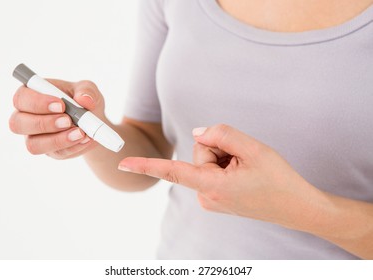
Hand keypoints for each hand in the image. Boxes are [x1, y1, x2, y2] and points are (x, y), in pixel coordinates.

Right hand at [9, 80, 104, 158]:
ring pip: (33, 145)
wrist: (94, 121)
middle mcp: (26, 117)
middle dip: (44, 123)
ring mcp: (35, 137)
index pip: (21, 98)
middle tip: (68, 121)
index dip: (37, 103)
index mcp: (31, 95)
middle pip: (18, 123)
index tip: (61, 105)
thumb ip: (86, 90)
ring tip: (80, 133)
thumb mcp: (87, 89)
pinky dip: (73, 147)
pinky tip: (85, 139)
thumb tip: (85, 99)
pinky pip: (55, 153)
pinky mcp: (49, 151)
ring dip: (57, 140)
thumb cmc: (83, 100)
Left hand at [118, 124, 322, 228]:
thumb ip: (221, 134)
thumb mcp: (253, 149)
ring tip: (248, 169)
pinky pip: (213, 170)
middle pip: (200, 153)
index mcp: (212, 187)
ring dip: (227, 158)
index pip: (172, 171)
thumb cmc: (278, 179)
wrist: (297, 206)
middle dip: (221, 149)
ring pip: (207, 161)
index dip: (146, 166)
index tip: (122, 166)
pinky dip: (227, 166)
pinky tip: (245, 174)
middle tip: (246, 160)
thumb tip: (198, 133)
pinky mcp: (215, 198)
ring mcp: (210, 199)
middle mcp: (206, 196)